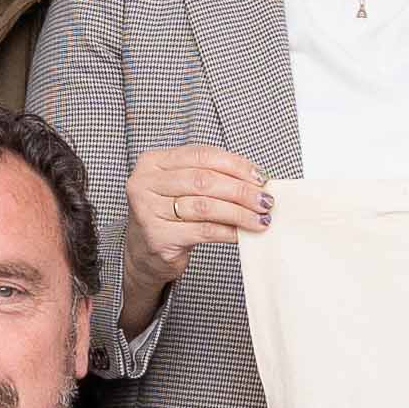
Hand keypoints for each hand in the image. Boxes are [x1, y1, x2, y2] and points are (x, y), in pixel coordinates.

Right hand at [127, 142, 274, 282]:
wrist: (144, 252)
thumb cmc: (168, 215)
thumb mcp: (182, 188)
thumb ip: (209, 177)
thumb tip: (255, 181)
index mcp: (153, 162)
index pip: (201, 155)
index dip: (235, 165)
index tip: (260, 177)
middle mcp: (145, 183)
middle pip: (204, 180)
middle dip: (241, 190)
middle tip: (265, 200)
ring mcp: (148, 211)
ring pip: (205, 206)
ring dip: (239, 212)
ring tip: (260, 218)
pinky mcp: (158, 237)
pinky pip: (203, 230)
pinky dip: (228, 231)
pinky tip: (242, 233)